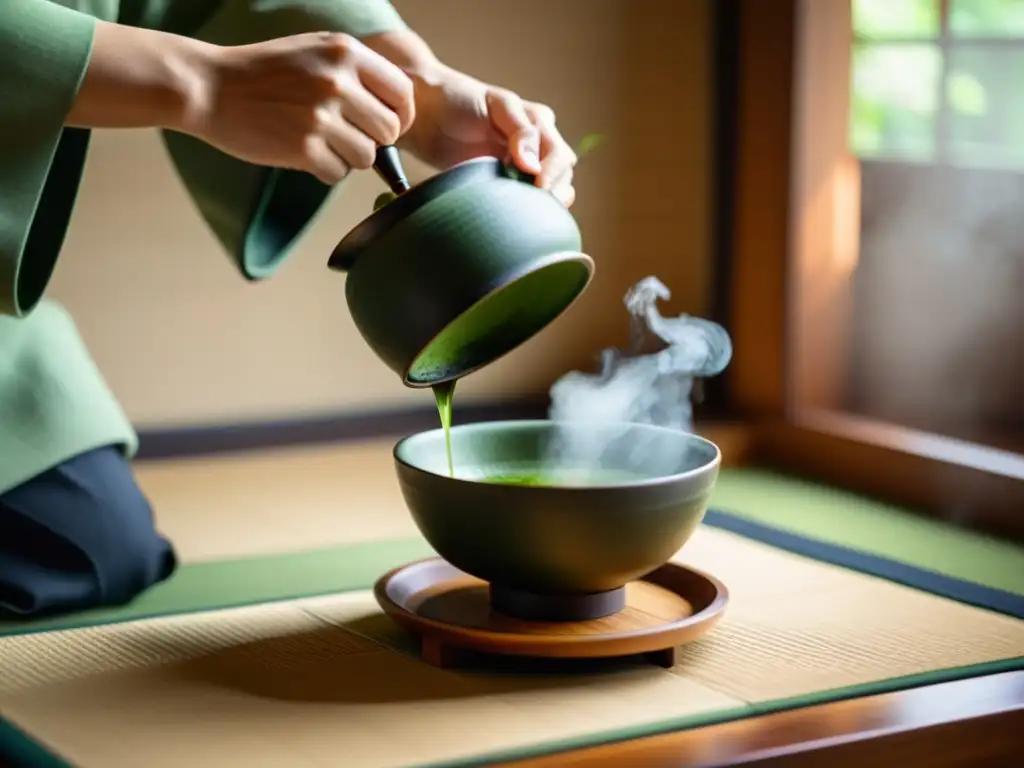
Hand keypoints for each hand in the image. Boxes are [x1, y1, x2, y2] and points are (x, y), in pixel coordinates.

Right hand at [188, 32, 415, 183]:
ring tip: (320, 143)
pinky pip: (338, 173)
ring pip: (367, 157)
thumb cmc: (264, 73)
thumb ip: (356, 71)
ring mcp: (320, 115)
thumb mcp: (315, 51)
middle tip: (344, 137)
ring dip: (348, 158)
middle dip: (372, 141)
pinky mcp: (303, 147)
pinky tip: (304, 154)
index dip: (400, 117)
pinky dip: (325, 170)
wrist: (209, 87)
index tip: (385, 126)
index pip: (403, 94)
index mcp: (346, 53)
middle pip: (389, 131)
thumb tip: (399, 109)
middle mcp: (338, 81)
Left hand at [402, 65, 577, 206]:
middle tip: (534, 207)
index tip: (538, 188)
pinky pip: (527, 200)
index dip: (552, 173)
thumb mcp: (496, 104)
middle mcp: (536, 144)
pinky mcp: (504, 183)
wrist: (423, 110)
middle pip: (561, 175)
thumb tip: (534, 166)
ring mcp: (521, 166)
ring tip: (526, 213)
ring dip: (544, 204)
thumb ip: (521, 131)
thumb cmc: (458, 99)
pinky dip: (528, 210)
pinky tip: (517, 216)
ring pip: (551, 191)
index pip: (558, 154)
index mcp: (537, 123)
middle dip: (554, 192)